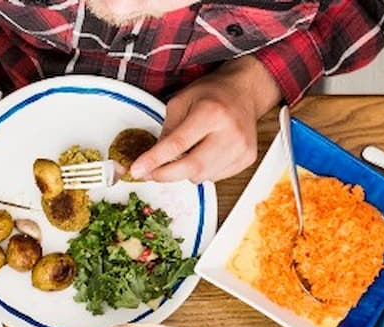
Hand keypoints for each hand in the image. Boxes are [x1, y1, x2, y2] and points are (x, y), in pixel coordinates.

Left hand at [128, 64, 269, 183]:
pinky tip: (205, 152)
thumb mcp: (181, 102)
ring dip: (186, 171)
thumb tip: (152, 162)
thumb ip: (166, 131)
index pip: (178, 144)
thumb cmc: (212, 94)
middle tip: (150, 173)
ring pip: (201, 176)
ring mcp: (241, 148)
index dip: (154, 160)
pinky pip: (214, 177)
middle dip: (165, 174)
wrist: (244, 92)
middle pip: (191, 167)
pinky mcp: (246, 159)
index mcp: (212, 112)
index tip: (137, 171)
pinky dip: (202, 171)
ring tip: (189, 150)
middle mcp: (230, 132)